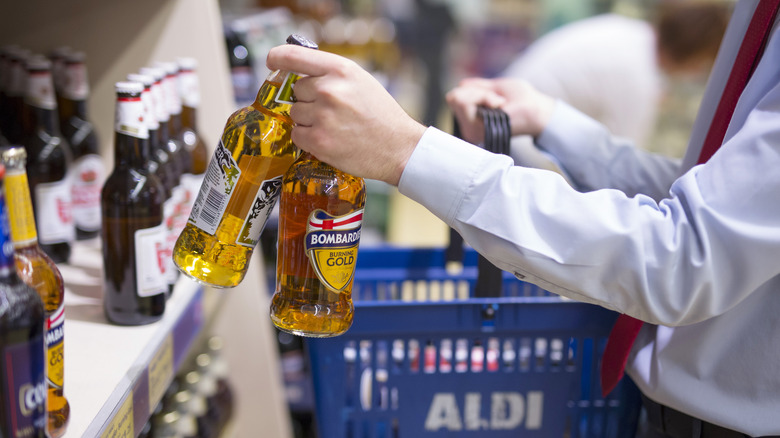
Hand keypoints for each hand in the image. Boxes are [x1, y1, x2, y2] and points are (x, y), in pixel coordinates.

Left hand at [266, 45, 426, 185]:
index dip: (277, 57)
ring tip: (334, 126)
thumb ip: (331, 73)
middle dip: (308, 100)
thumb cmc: (380, 114)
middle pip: (296, 90)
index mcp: (340, 70)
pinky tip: (330, 139)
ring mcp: (322, 116)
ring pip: (295, 113)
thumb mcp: (360, 81)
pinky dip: (308, 139)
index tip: (272, 61)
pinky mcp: (318, 141)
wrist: (398, 147)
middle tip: (332, 111)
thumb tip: (300, 72)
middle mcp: (329, 90)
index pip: (294, 56)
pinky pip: (297, 135)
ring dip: (308, 120)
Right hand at [445, 78, 555, 143]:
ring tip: (499, 104)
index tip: (493, 96)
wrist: (537, 111)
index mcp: (474, 117)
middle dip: (475, 92)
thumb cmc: (522, 98)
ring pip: (458, 99)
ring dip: (481, 95)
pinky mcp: (476, 131)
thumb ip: (478, 88)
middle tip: (497, 100)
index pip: (454, 97)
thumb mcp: (497, 88)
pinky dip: (483, 97)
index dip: (472, 90)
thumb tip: (461, 85)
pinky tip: (498, 105)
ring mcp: (471, 130)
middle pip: (453, 98)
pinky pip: (465, 102)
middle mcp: (469, 126)